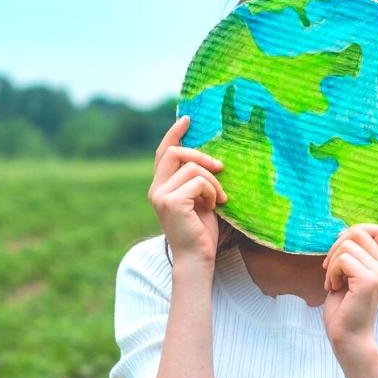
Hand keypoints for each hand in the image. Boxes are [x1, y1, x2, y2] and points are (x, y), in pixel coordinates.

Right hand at [148, 116, 226, 266]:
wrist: (197, 258)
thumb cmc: (202, 231)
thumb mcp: (199, 199)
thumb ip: (197, 179)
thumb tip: (211, 156)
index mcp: (160, 186)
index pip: (163, 152)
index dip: (174, 133)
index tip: (188, 119)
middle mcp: (155, 189)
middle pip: (175, 153)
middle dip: (201, 155)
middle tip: (221, 167)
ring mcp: (161, 195)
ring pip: (193, 168)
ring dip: (213, 181)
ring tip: (219, 199)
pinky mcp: (171, 202)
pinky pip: (198, 181)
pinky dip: (211, 191)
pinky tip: (214, 206)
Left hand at [321, 224, 377, 361]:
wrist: (348, 339)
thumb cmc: (344, 310)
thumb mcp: (348, 277)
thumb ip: (351, 256)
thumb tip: (343, 233)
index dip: (356, 232)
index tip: (341, 253)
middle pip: (359, 231)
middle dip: (337, 245)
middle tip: (330, 268)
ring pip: (347, 245)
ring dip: (332, 263)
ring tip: (333, 282)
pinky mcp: (369, 281)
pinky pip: (343, 260)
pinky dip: (331, 272)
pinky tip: (333, 288)